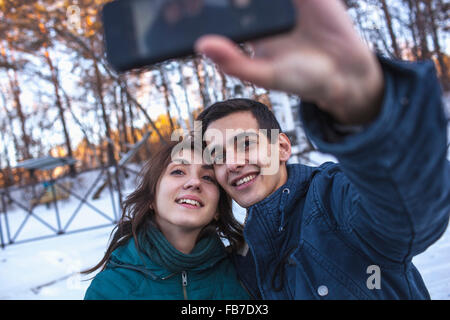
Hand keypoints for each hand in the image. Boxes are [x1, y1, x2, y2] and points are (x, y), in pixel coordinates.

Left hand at [194, 0, 383, 124]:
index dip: (195, 6)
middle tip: (190, 1)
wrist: (343, 72)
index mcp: (247, 27)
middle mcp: (261, 8)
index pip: (217, 9)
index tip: (173, 9)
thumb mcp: (265, 74)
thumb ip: (234, 62)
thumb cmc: (301, 77)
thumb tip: (201, 45)